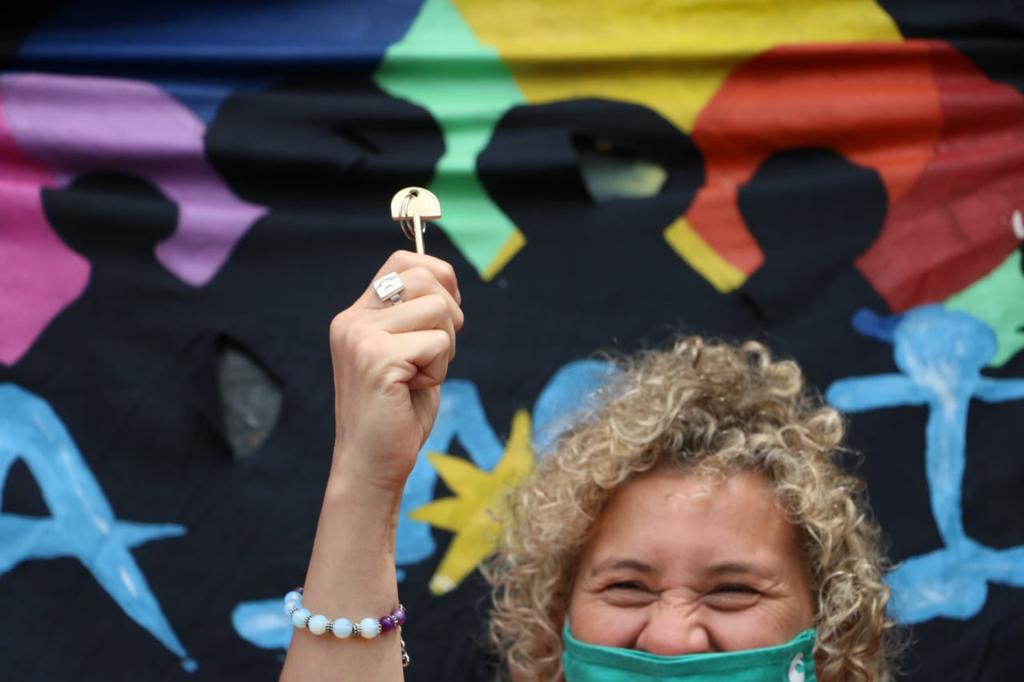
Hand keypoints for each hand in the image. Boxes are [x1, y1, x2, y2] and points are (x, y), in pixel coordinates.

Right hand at [328, 251, 463, 496]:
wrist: (372, 465)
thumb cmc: (397, 413)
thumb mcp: (407, 354)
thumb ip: (415, 317)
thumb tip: (446, 279)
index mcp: (356, 315)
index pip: (403, 261)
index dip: (439, 274)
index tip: (450, 309)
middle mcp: (352, 320)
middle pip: (426, 279)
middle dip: (451, 315)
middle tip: (438, 353)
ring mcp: (361, 337)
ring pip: (438, 309)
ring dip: (445, 347)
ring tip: (421, 376)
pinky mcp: (378, 358)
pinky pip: (438, 343)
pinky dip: (440, 369)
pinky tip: (414, 390)